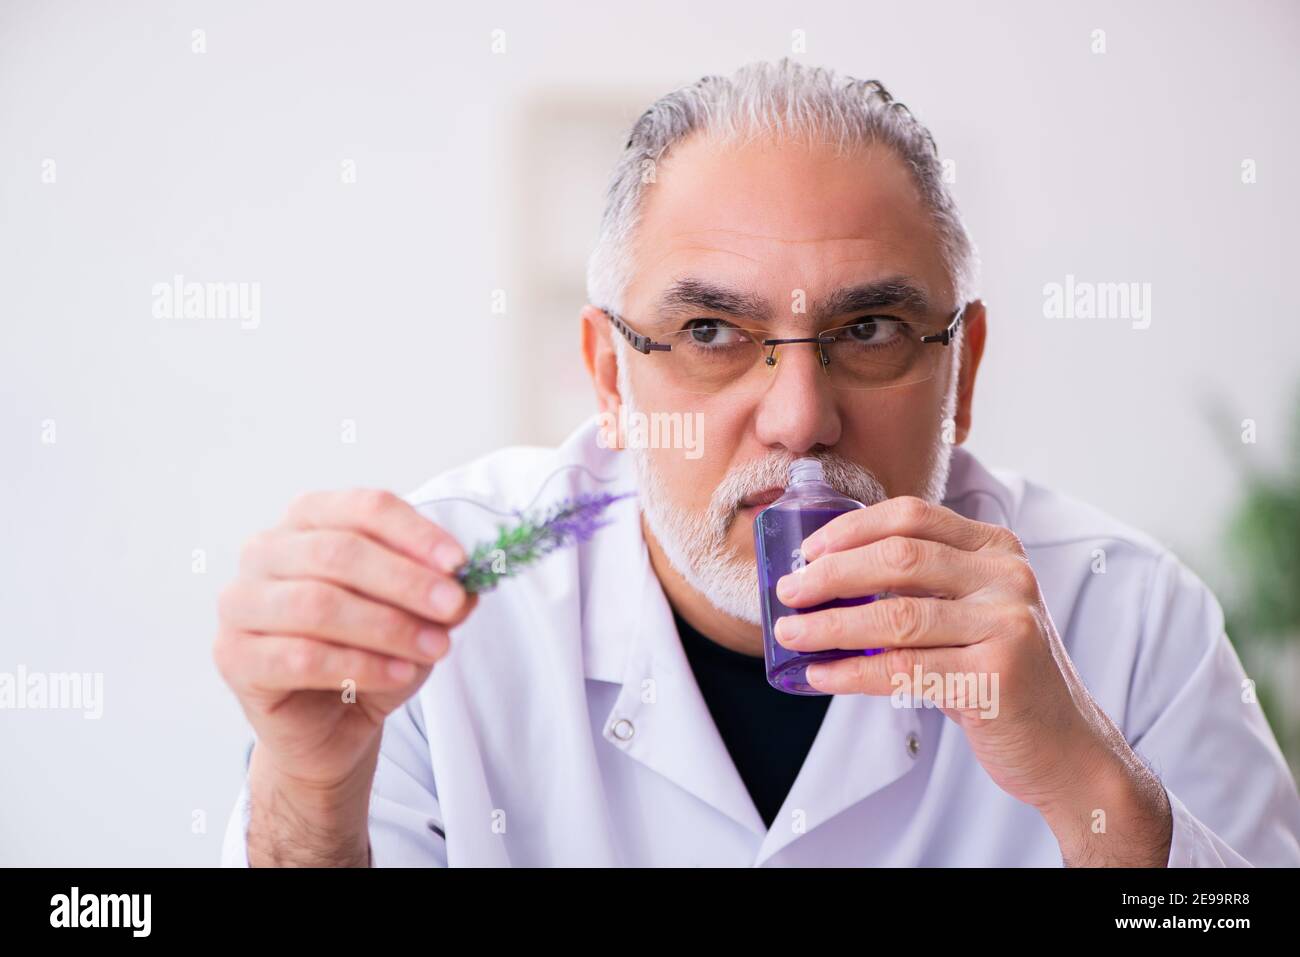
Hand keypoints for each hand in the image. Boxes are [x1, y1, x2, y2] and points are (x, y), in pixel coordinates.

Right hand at [213, 489, 476, 862]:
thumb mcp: (416, 617)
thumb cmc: (369, 652)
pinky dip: (359, 664)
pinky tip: (398, 673)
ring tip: (435, 648)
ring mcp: (241, 601)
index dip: (415, 533)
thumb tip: (466, 587)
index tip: (459, 563)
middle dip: (405, 581)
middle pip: (338, 553)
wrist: (330, 723)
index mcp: (309, 519)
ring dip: (387, 626)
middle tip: (452, 606)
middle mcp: (265, 550)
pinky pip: (300, 656)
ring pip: (318, 604)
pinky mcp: (233, 655)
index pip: (364, 508)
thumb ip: (437, 595)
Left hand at [771, 495, 1171, 865]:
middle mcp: (1008, 578)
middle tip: (787, 593)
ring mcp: (1007, 626)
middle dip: (831, 575)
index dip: (852, 529)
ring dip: (830, 626)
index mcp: (997, 549)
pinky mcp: (997, 677)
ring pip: (896, 617)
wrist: (1066, 747)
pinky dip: (852, 672)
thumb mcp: (973, 612)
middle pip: (899, 560)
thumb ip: (921, 587)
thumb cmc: (1001, 673)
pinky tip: (820, 674)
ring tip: (790, 635)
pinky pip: (904, 670)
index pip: (913, 516)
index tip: (808, 551)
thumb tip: (826, 579)